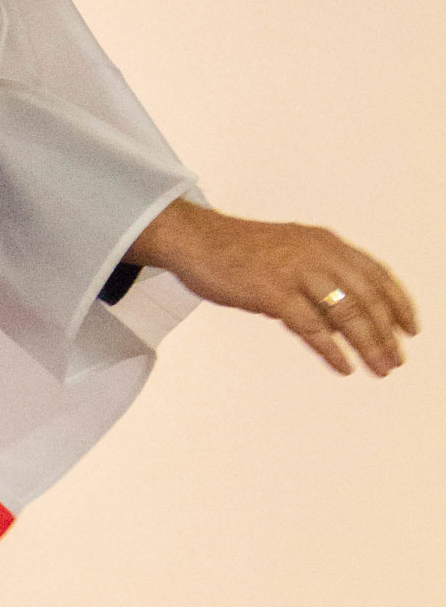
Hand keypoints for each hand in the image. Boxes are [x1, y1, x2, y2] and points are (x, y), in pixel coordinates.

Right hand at [128, 199, 417, 376]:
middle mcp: (318, 253)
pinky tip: (343, 365)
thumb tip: (340, 315)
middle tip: (397, 359)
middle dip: (387, 332)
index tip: (410, 327)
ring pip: (347, 312)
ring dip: (369, 344)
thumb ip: (318, 278)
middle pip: (367, 297)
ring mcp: (296, 271)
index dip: (398, 302)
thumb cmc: (238, 250)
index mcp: (325, 243)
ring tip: (380, 366)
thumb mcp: (290, 253)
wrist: (196, 240)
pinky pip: (312, 326)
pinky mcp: (273, 292)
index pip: (376, 273)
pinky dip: (332, 349)